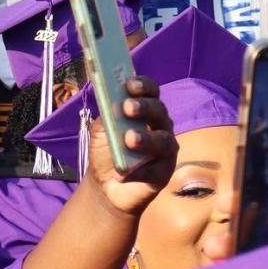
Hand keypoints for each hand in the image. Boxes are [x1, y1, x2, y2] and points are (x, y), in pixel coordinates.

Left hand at [84, 76, 178, 216]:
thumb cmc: (106, 149)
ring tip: (128, 139)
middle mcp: (160, 126)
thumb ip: (107, 116)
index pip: (151, 91)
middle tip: (128, 107)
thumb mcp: (101, 129)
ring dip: (146, 138)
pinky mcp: (164, 173)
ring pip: (163, 140)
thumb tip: (112, 103)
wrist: (105, 184)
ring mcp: (165, 149)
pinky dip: (140, 170)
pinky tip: (124, 173)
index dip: (143, 85)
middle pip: (159, 111)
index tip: (129, 84)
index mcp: (145, 110)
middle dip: (144, 107)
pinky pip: (157, 169)